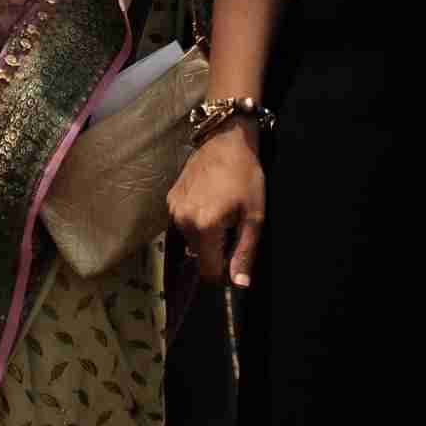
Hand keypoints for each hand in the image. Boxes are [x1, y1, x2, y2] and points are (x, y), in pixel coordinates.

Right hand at [170, 130, 265, 287]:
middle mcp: (183, 220)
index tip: (235, 258)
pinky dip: (196, 221)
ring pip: (190, 240)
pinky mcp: (170, 199)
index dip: (223, 272)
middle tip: (233, 226)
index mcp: (204, 226)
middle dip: (215, 249)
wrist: (226, 140)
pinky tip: (210, 203)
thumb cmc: (246, 176)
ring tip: (222, 212)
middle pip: (198, 255)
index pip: (207, 270)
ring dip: (205, 236)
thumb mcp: (254, 216)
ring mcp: (173, 209)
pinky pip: (183, 223)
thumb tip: (240, 285)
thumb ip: (245, 253)